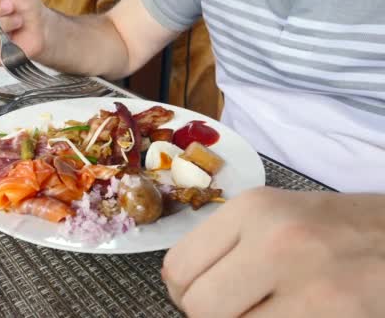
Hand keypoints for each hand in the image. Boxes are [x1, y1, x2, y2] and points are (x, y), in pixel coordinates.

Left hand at [162, 187, 384, 316]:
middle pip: (199, 306)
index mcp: (252, 209)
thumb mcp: (276, 216)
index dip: (185, 292)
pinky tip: (294, 316)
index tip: (201, 296)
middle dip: (210, 316)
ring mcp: (306, 280)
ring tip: (266, 310)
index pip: (178, 267)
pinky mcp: (331, 313)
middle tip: (235, 309)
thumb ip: (228, 245)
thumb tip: (183, 285)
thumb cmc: (337, 230)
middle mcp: (273, 238)